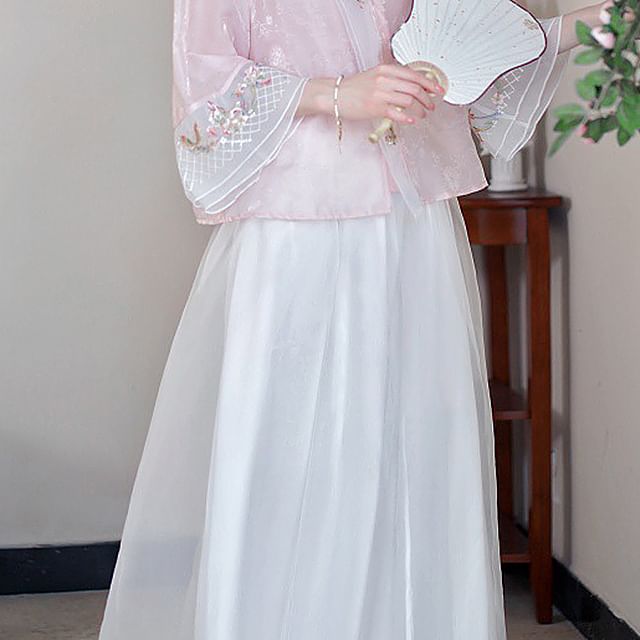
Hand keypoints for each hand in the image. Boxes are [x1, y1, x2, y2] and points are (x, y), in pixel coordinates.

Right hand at [297, 63, 444, 122]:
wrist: (335, 95)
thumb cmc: (355, 88)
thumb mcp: (375, 76)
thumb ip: (392, 78)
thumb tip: (413, 86)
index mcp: (386, 69)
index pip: (414, 75)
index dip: (429, 83)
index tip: (438, 90)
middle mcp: (384, 79)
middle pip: (414, 88)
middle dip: (427, 98)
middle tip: (431, 105)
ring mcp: (380, 93)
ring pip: (409, 100)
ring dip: (420, 109)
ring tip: (422, 115)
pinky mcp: (375, 107)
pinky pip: (396, 112)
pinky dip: (407, 117)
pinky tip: (411, 120)